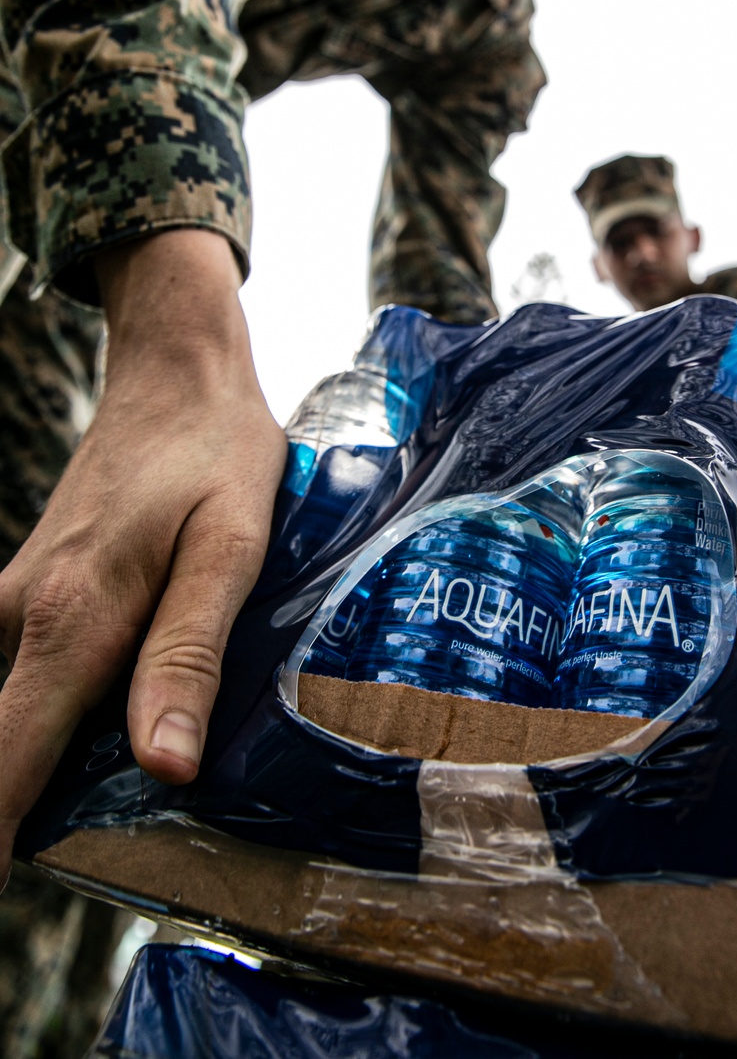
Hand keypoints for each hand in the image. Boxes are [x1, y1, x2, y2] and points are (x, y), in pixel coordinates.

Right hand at [0, 230, 286, 885]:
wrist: (177, 371)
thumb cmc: (216, 454)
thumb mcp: (231, 549)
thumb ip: (190, 655)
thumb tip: (162, 769)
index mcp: (72, 623)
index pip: (2, 763)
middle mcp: (24, 618)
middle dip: (16, 809)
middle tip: (90, 849)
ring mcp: (20, 600)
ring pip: (15, 708)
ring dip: (44, 757)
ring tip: (118, 798)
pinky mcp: (36, 588)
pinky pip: (30, 669)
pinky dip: (57, 706)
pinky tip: (122, 713)